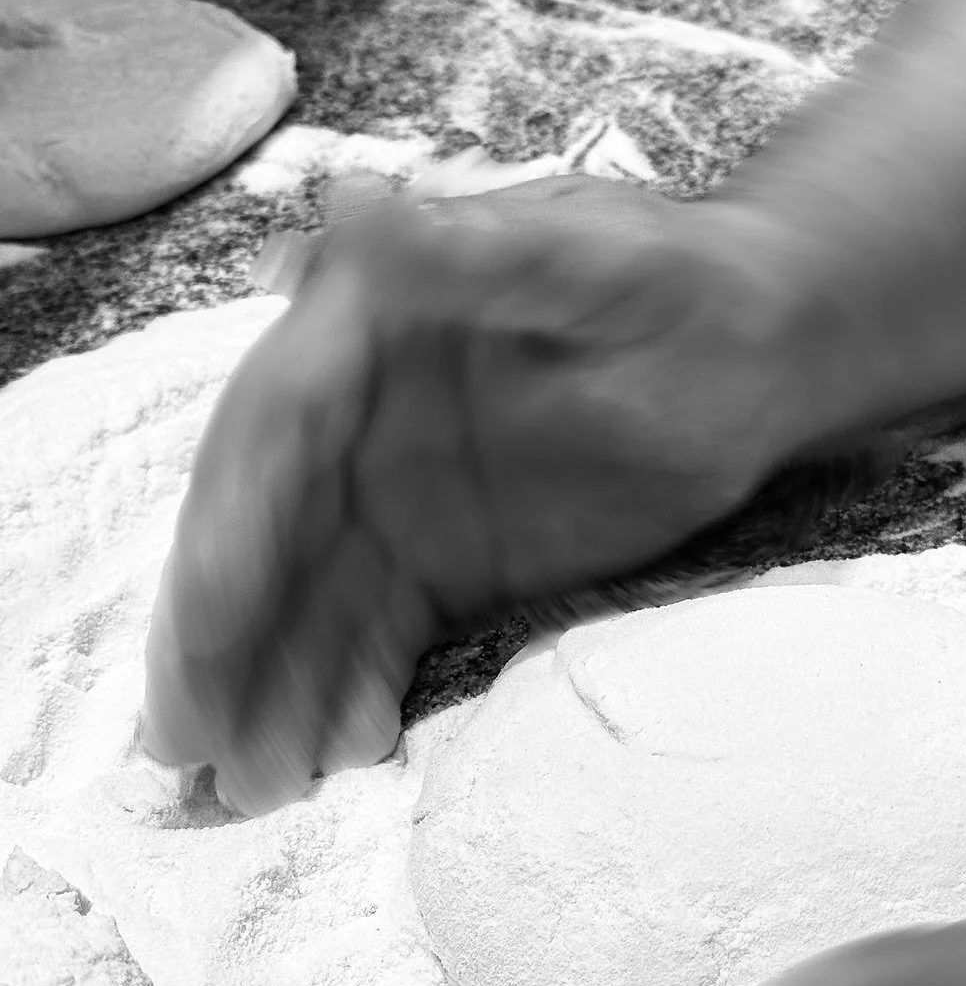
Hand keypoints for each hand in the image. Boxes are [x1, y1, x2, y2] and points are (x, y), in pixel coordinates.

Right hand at [142, 177, 800, 816]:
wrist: (759, 349)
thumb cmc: (682, 283)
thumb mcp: (593, 258)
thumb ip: (474, 252)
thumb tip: (353, 203)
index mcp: (366, 327)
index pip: (277, 426)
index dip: (236, 516)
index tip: (213, 605)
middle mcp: (354, 418)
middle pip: (263, 528)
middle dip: (219, 633)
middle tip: (186, 736)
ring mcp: (392, 499)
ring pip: (307, 601)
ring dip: (270, 689)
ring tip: (254, 783)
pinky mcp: (439, 563)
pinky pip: (375, 637)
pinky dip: (348, 694)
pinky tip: (337, 754)